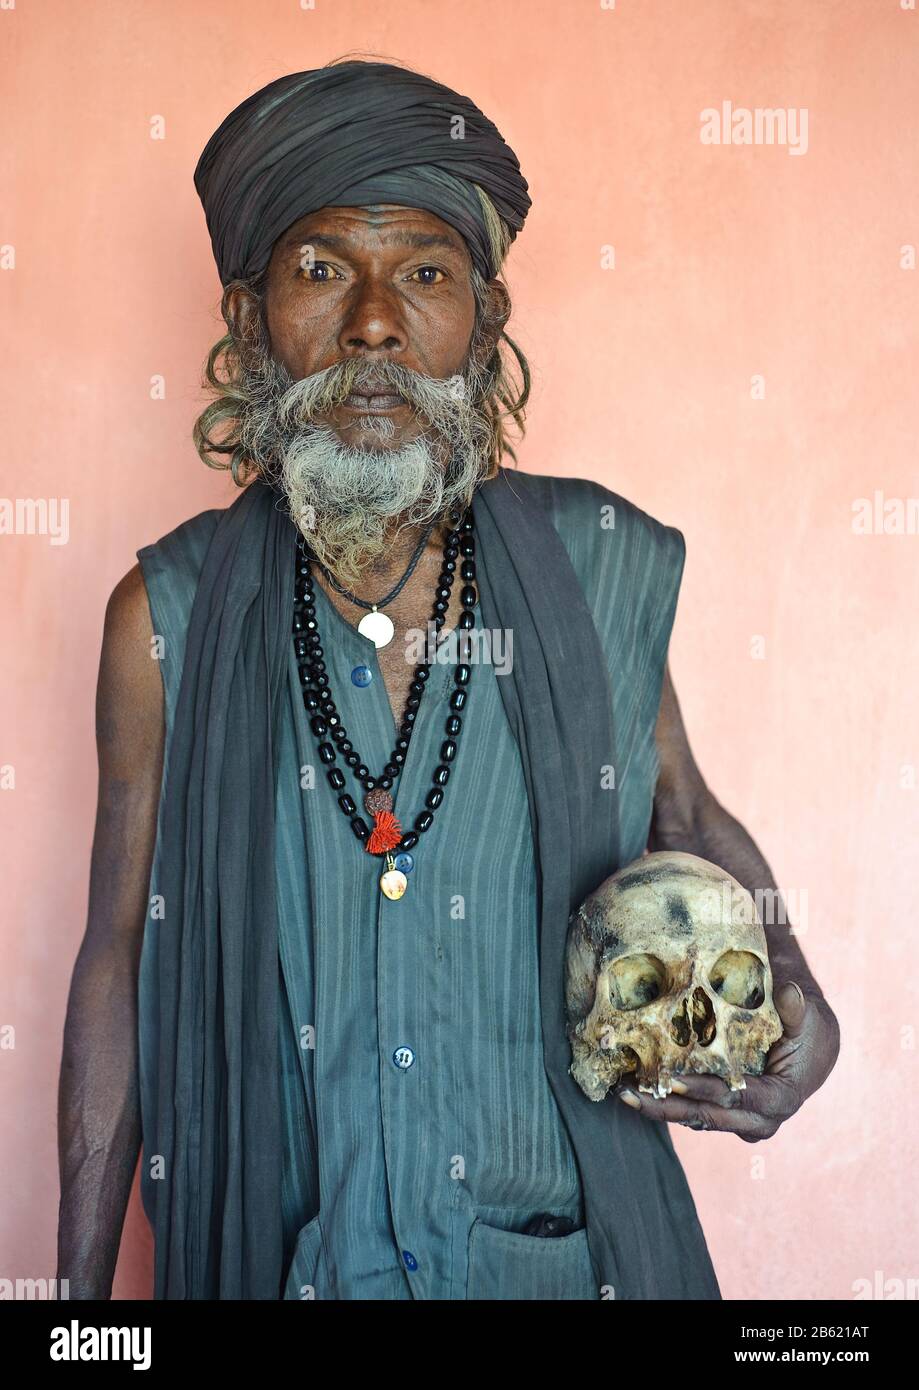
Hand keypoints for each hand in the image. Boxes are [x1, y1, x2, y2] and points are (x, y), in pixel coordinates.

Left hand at [613, 982, 839, 1142]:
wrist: (810, 1047)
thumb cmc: (807, 1029)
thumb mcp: (806, 1017)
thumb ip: (797, 1009)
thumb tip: (790, 992)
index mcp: (780, 1099)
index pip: (736, 1097)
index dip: (703, 1090)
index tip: (671, 1080)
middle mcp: (758, 1119)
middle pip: (707, 1116)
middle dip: (666, 1106)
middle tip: (630, 1093)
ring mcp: (739, 1120)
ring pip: (694, 1118)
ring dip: (657, 1107)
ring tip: (623, 1092)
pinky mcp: (724, 1113)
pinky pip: (691, 1110)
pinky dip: (664, 1101)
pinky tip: (635, 1087)